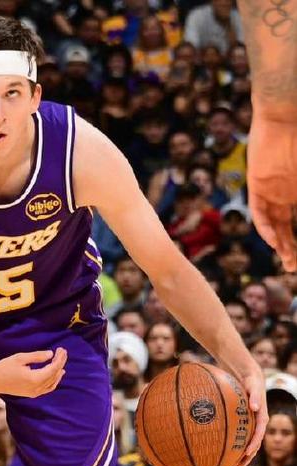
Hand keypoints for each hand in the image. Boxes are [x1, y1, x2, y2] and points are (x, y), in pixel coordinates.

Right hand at [0, 348, 66, 397]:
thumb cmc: (5, 366)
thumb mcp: (21, 358)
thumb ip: (37, 356)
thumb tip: (51, 354)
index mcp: (34, 379)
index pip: (53, 369)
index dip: (59, 359)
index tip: (61, 349)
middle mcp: (36, 388)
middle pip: (54, 375)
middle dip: (60, 363)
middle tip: (62, 352)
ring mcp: (34, 393)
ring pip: (52, 383)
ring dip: (58, 372)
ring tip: (61, 362)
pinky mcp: (31, 394)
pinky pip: (47, 389)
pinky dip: (53, 382)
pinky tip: (56, 375)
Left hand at [235, 365, 268, 465]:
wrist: (251, 379)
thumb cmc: (251, 383)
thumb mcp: (253, 387)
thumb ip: (255, 397)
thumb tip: (255, 407)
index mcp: (262, 417)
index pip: (259, 434)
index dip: (253, 444)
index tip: (247, 453)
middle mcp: (258, 424)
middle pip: (255, 444)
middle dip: (248, 457)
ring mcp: (252, 425)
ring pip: (249, 444)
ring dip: (243, 456)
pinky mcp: (246, 424)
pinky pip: (242, 438)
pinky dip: (237, 447)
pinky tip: (227, 454)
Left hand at [247, 116, 296, 270]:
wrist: (284, 114)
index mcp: (296, 193)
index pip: (296, 225)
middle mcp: (283, 195)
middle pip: (285, 229)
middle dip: (290, 249)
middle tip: (293, 268)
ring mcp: (269, 191)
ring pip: (273, 225)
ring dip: (279, 243)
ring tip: (286, 259)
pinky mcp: (256, 184)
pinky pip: (259, 212)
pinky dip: (266, 227)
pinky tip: (273, 241)